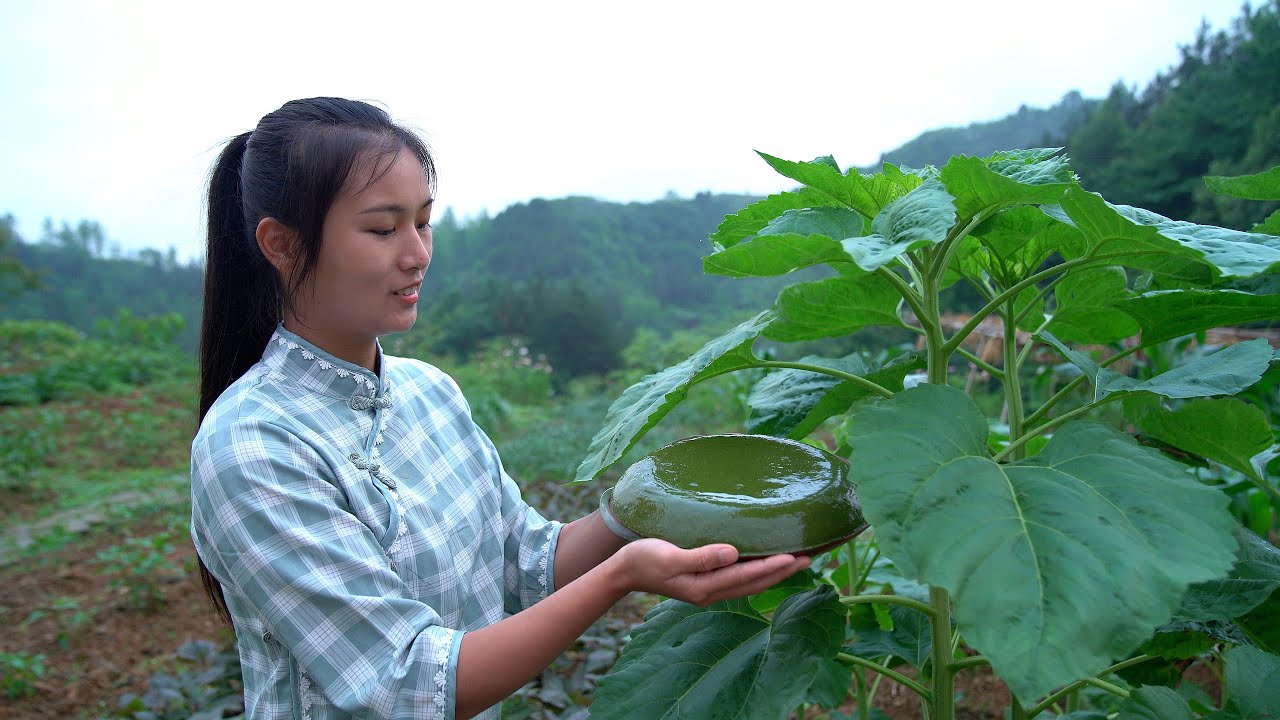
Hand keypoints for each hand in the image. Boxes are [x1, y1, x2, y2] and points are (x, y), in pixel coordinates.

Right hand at [608, 538, 809, 606]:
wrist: (623, 572)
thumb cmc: (643, 560)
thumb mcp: (669, 556)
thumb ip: (701, 557)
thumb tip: (732, 553)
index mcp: (704, 587)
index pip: (747, 576)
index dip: (773, 566)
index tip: (795, 556)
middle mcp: (712, 592)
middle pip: (755, 583)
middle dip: (783, 571)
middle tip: (811, 558)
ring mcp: (709, 589)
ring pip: (751, 583)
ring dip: (775, 572)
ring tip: (798, 560)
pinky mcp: (706, 582)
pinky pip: (740, 579)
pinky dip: (759, 571)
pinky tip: (767, 562)